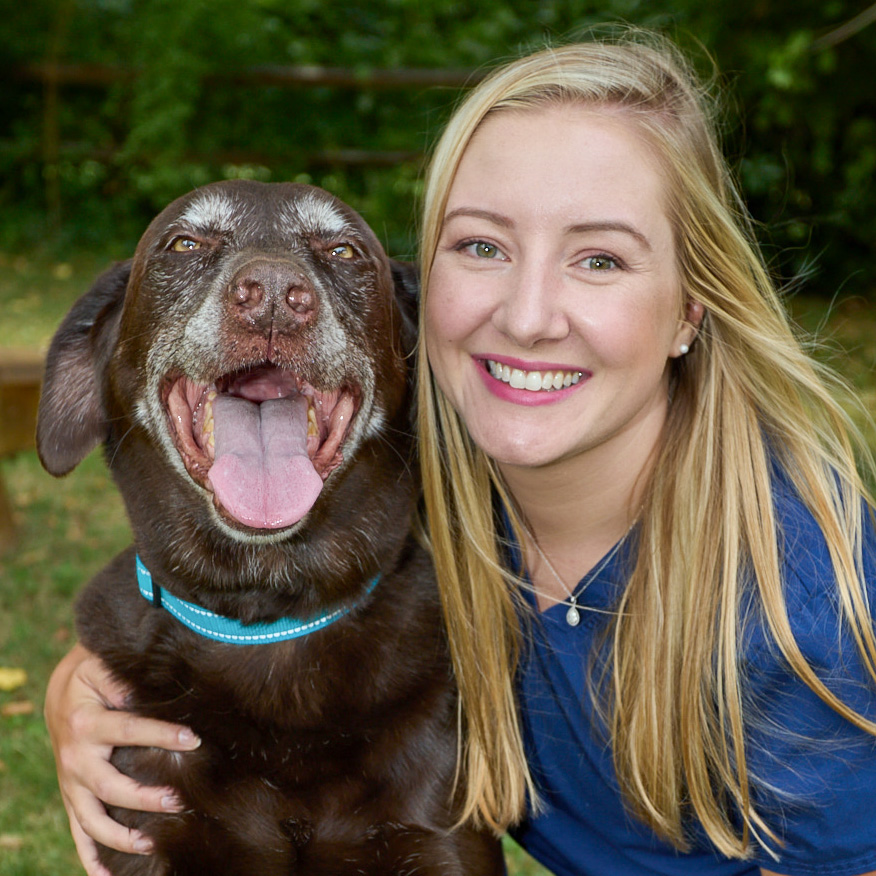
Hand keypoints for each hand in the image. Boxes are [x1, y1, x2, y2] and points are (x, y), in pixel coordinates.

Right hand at [44, 643, 200, 875]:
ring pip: (92, 821)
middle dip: (144, 798)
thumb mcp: (100, 667)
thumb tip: (146, 693)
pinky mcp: (73, 797)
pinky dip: (91, 859)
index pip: (129, 730)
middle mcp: (76, 759)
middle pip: (110, 787)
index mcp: (87, 723)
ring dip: (121, 837)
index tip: (194, 740)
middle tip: (179, 801)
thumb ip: (121, 678)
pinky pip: (78, 834)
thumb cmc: (92, 677)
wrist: (61, 693)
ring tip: (152, 843)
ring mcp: (72, 784)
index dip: (162, 735)